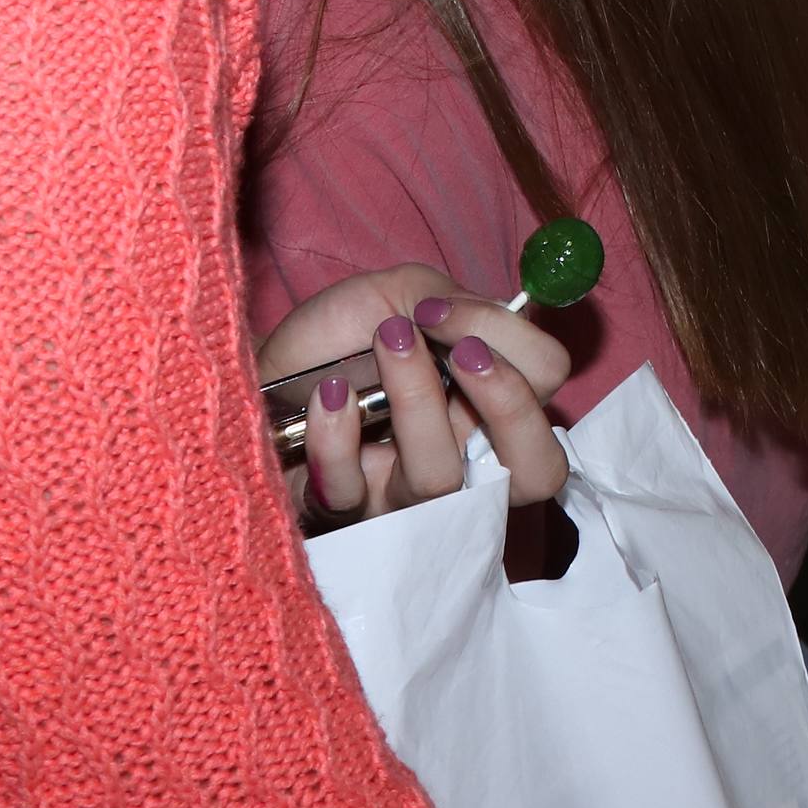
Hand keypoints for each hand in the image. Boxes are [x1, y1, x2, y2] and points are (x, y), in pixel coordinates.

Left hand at [257, 264, 571, 524]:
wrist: (258, 368)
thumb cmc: (337, 336)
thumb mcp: (403, 292)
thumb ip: (459, 303)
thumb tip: (483, 334)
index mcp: (490, 401)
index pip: (550, 390)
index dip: (518, 346)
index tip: (447, 311)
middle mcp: (464, 457)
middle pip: (537, 471)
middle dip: (509, 403)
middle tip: (463, 354)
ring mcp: (405, 495)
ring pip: (440, 480)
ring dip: (416, 399)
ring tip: (383, 344)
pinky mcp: (343, 514)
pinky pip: (352, 490)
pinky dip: (337, 434)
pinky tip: (326, 396)